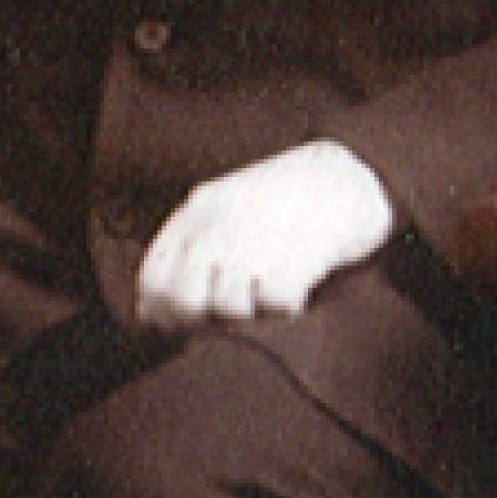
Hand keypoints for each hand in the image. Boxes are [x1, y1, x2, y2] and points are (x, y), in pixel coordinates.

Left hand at [135, 140, 395, 331]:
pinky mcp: (296, 254)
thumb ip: (187, 254)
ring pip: (228, 306)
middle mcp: (219, 223)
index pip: (153, 276)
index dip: (160, 310)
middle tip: (231, 316)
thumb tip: (149, 314)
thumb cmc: (284, 200)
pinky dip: (286, 307)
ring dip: (250, 314)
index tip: (183, 323)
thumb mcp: (224, 210)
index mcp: (197, 211)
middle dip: (203, 321)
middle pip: (183, 299)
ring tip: (268, 292)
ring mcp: (256, 238)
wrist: (347, 174)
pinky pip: (276, 304)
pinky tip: (296, 288)